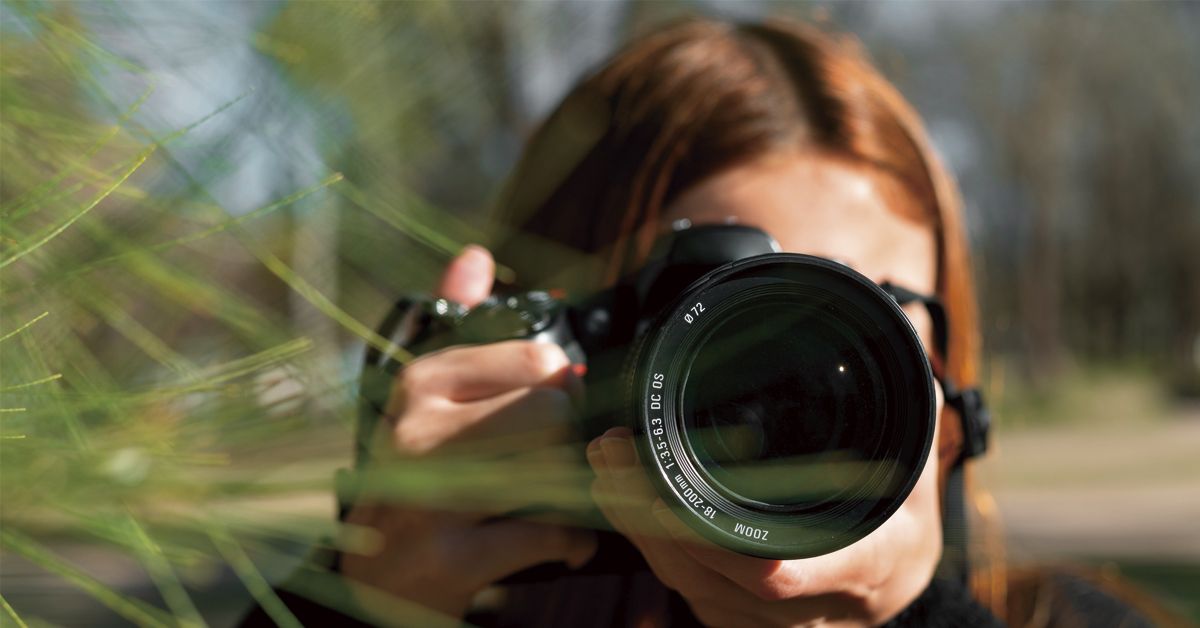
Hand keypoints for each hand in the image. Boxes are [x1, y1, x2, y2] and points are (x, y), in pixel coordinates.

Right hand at [340, 245, 596, 619]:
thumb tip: (475, 257)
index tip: (552, 409)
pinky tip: (557, 540)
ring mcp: (427, 499)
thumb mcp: (421, 398)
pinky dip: (569, 542)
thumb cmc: (408, 479)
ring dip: (573, 490)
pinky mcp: (446, 561)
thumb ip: (454, 322)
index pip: (535, 358)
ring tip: (554, 498)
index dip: (561, 387)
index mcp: (419, 381)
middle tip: (555, 458)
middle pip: (553, 412)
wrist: (366, 585)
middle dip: (568, 440)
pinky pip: (549, 534)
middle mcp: (416, 433)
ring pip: (555, 468)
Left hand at [587, 385, 945, 626]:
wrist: (893, 590)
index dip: (716, 542)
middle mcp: (806, 609)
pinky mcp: (733, 619)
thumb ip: (908, 413)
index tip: (665, 499)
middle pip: (709, 575)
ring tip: (604, 461)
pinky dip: (646, 541)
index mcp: (857, 568)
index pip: (779, 572)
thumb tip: (896, 330)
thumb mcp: (916, 471)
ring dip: (635, 523)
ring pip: (686, 582)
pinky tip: (621, 498)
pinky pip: (681, 586)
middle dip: (649, 515)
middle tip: (612, 450)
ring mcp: (763, 621)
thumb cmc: (901, 525)